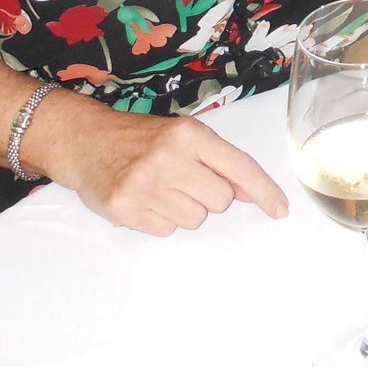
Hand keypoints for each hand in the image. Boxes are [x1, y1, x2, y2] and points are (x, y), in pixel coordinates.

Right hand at [37, 100, 288, 235]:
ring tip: (162, 188)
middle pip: (221, 200)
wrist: (86, 142)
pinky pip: (167, 231)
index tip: (281, 210)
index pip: (240, 167)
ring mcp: (146, 186)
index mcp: (189, 135)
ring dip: (185, 209)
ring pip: (196, 219)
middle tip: (185, 180)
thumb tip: (254, 193)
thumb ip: (219, 161)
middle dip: (210, 196)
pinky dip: (161, 220)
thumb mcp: (183, 136)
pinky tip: (146, 200)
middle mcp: (169, 158)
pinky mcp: (126, 210)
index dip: (265, 191)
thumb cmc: (143, 138)